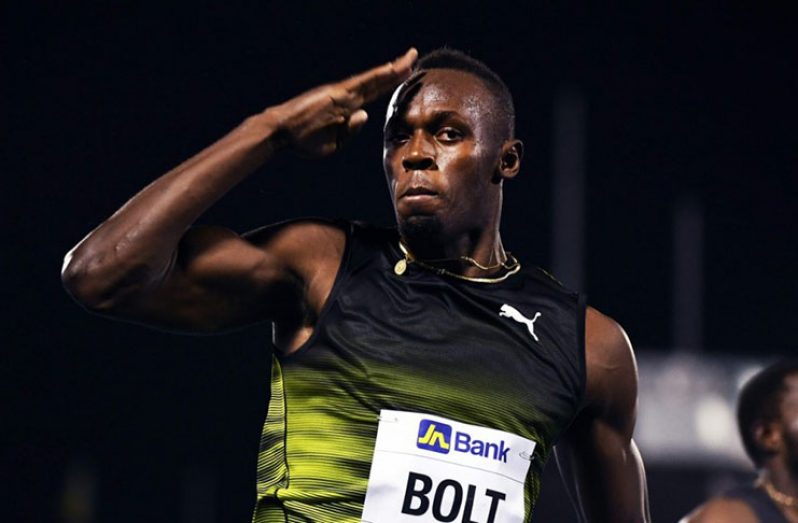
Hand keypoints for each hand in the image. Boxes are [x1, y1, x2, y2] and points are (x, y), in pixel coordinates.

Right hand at [267, 48, 417, 156]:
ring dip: (393, 70)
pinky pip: (364, 82)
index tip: (406, 79)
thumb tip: (365, 114)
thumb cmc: (304, 141)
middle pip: (378, 83)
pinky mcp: (338, 92)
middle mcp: (347, 97)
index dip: (390, 86)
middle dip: (397, 73)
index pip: (374, 94)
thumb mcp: (334, 143)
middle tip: (413, 61)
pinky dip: (380, 75)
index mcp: (347, 108)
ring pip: (374, 79)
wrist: (282, 133)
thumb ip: (350, 131)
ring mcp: (343, 93)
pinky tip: (394, 68)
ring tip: (410, 60)